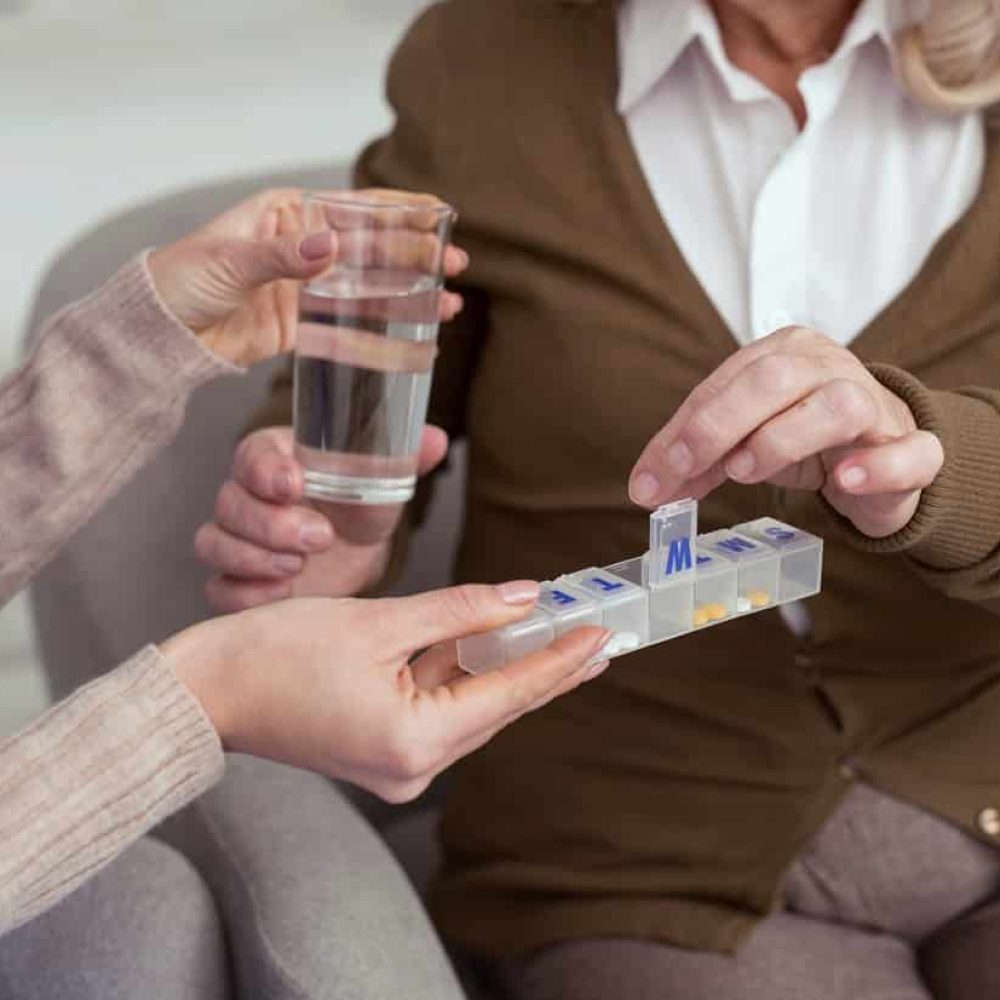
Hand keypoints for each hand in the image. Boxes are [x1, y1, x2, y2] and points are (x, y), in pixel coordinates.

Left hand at [147, 188, 466, 366]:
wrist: (159, 334)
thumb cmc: (181, 280)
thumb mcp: (229, 261)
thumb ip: (281, 257)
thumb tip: (330, 248)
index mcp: (287, 215)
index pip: (354, 208)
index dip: (399, 211)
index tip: (439, 214)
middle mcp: (304, 248)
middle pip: (372, 249)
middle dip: (416, 255)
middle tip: (456, 263)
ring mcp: (308, 288)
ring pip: (370, 287)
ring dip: (410, 293)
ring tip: (449, 300)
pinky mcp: (304, 325)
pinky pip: (351, 325)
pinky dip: (383, 328)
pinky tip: (415, 330)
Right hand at [164, 582, 610, 801]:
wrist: (210, 689)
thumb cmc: (277, 653)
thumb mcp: (380, 621)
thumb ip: (460, 611)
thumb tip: (524, 599)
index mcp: (416, 741)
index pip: (510, 694)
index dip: (560, 659)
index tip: (602, 632)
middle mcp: (415, 766)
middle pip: (498, 705)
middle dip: (546, 665)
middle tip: (599, 634)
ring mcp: (400, 763)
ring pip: (473, 706)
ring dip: (509, 667)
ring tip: (563, 635)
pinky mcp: (385, 748)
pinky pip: (443, 707)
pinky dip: (468, 675)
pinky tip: (499, 647)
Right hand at [195, 425, 447, 610]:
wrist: (355, 551)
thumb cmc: (360, 504)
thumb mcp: (383, 477)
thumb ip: (403, 456)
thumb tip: (435, 439)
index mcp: (274, 457)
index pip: (251, 455)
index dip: (267, 471)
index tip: (296, 484)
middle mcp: (246, 494)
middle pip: (229, 502)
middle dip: (271, 523)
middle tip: (319, 537)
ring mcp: (236, 538)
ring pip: (214, 542)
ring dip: (254, 558)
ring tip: (299, 567)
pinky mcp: (237, 579)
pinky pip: (218, 587)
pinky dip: (245, 594)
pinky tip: (281, 594)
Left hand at [628, 326, 943, 538]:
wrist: (885, 455)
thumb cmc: (804, 438)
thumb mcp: (742, 442)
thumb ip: (697, 461)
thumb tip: (646, 489)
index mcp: (783, 354)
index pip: (722, 386)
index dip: (681, 434)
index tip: (649, 482)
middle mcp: (829, 367)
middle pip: (773, 380)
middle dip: (717, 426)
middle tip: (685, 470)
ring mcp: (875, 404)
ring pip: (836, 406)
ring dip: (782, 439)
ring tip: (746, 470)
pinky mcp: (912, 448)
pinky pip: (909, 451)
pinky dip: (876, 466)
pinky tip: (843, 479)